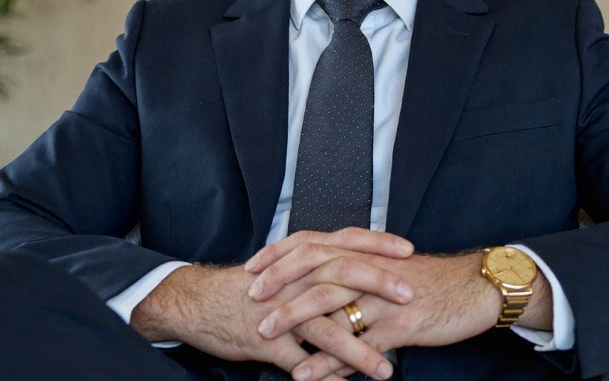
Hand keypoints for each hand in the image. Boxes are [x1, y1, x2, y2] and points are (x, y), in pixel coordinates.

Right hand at [133, 250, 410, 378]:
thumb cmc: (249, 287)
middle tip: (410, 297)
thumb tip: (356, 263)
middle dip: (378, 285)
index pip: (345, 241)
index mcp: (300, 258)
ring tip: (386, 369)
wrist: (199, 302)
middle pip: (340, 275)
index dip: (377, 245)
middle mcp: (292, 279)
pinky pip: (298, 361)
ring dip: (358, 349)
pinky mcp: (266, 341)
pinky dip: (320, 377)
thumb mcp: (284, 266)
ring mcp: (280, 311)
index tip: (408, 250)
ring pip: (324, 328)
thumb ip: (317, 264)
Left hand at [250, 238, 552, 380]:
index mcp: (366, 252)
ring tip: (265, 335)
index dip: (280, 254)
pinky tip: (307, 374)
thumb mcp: (390, 270)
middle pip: (315, 270)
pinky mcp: (400, 324)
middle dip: (279, 284)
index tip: (252, 267)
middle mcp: (370, 268)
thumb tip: (326, 285)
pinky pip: (357, 343)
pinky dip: (329, 361)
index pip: (314, 245)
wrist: (478, 289)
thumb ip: (358, 273)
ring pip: (331, 304)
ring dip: (294, 320)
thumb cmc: (433, 283)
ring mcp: (384, 296)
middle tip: (249, 299)